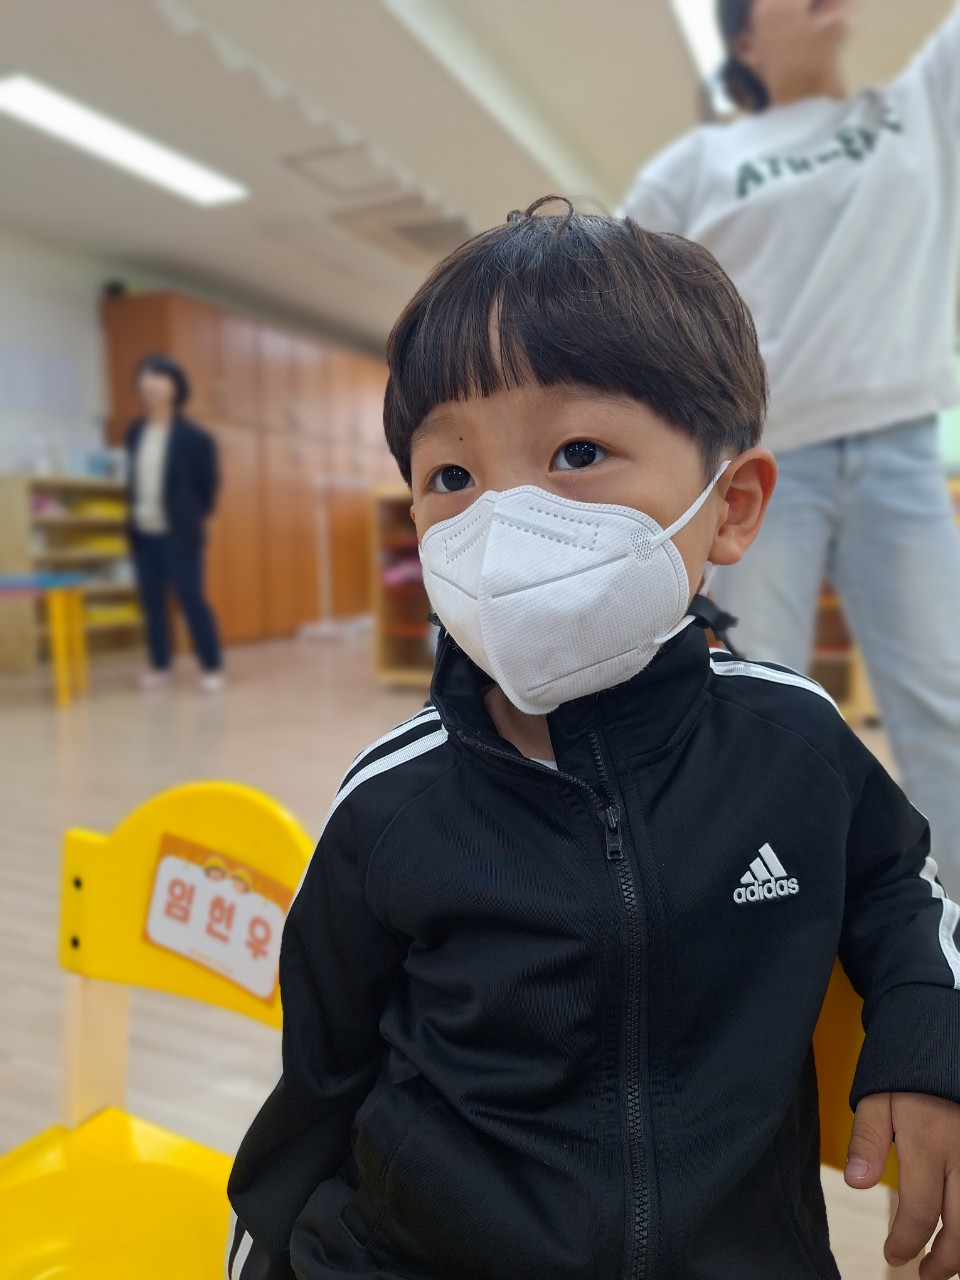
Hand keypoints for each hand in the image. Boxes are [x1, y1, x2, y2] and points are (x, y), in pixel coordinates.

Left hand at [844, 1092, 959, 1278]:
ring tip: (947, 1263)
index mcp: (928, 1144)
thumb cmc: (905, 1076)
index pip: (919, 1212)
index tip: (892, 1255)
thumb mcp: (876, 1100)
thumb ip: (866, 1143)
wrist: (942, 1043)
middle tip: (925, 1274)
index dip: (905, 1242)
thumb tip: (855, 1184)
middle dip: (944, 1261)